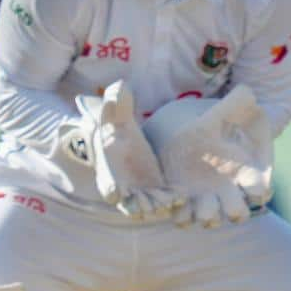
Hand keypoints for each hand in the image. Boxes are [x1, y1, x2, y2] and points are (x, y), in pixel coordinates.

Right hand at [72, 81, 178, 219]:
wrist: (127, 144)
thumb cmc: (117, 132)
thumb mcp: (116, 119)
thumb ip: (117, 106)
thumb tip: (119, 85)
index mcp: (109, 174)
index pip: (108, 187)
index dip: (112, 190)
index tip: (116, 193)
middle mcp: (125, 190)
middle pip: (130, 204)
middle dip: (139, 205)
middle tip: (151, 204)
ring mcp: (142, 194)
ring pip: (150, 205)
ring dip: (159, 205)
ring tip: (170, 202)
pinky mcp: (158, 193)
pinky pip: (166, 199)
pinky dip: (173, 199)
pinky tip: (182, 196)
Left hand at [143, 86, 273, 228]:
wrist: (185, 133)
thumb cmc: (214, 124)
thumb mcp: (225, 112)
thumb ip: (236, 103)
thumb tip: (248, 94)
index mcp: (246, 172)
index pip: (260, 191)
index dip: (258, 191)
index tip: (251, 185)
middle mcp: (229, 191)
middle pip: (237, 213)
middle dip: (232, 210)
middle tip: (221, 197)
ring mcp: (207, 199)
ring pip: (210, 219)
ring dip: (205, 214)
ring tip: (195, 199)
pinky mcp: (185, 201)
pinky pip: (184, 219)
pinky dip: (181, 215)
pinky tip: (177, 199)